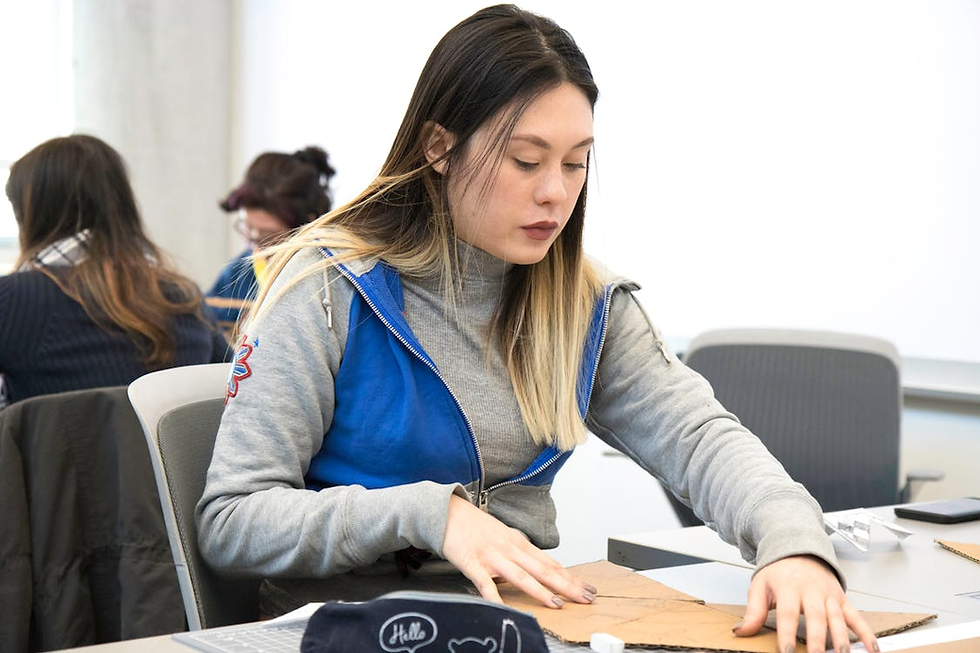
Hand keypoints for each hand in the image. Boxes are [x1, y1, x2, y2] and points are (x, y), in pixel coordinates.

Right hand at [441, 494, 596, 607]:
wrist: (447, 512)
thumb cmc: (475, 526)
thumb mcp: (504, 536)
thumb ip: (521, 553)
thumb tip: (539, 569)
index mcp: (519, 543)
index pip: (550, 563)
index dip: (570, 576)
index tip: (587, 587)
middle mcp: (510, 549)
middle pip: (543, 569)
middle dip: (566, 585)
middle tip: (586, 597)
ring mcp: (492, 556)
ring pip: (521, 576)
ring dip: (541, 590)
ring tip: (557, 603)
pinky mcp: (473, 564)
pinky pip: (486, 584)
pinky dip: (497, 597)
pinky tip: (506, 608)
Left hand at [733, 555, 878, 652]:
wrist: (799, 549)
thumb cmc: (779, 572)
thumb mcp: (760, 586)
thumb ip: (753, 611)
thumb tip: (741, 631)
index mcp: (789, 587)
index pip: (788, 613)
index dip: (787, 634)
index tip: (786, 652)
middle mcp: (811, 591)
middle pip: (816, 618)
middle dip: (817, 641)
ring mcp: (829, 595)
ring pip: (837, 618)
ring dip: (841, 640)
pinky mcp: (842, 599)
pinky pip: (856, 616)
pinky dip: (866, 633)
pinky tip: (872, 649)